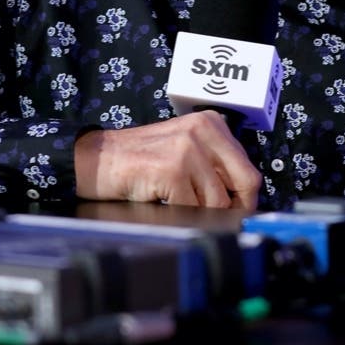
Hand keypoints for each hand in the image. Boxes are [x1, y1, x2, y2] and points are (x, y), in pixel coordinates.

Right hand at [74, 111, 261, 209]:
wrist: (96, 159)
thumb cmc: (139, 160)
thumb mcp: (184, 149)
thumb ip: (213, 164)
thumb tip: (242, 201)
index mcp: (211, 123)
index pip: (249, 169)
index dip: (245, 198)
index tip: (236, 212)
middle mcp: (203, 130)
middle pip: (245, 183)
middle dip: (235, 209)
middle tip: (220, 220)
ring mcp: (188, 148)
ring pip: (218, 202)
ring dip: (201, 212)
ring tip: (178, 204)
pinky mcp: (172, 169)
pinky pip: (193, 208)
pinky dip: (181, 214)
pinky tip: (164, 201)